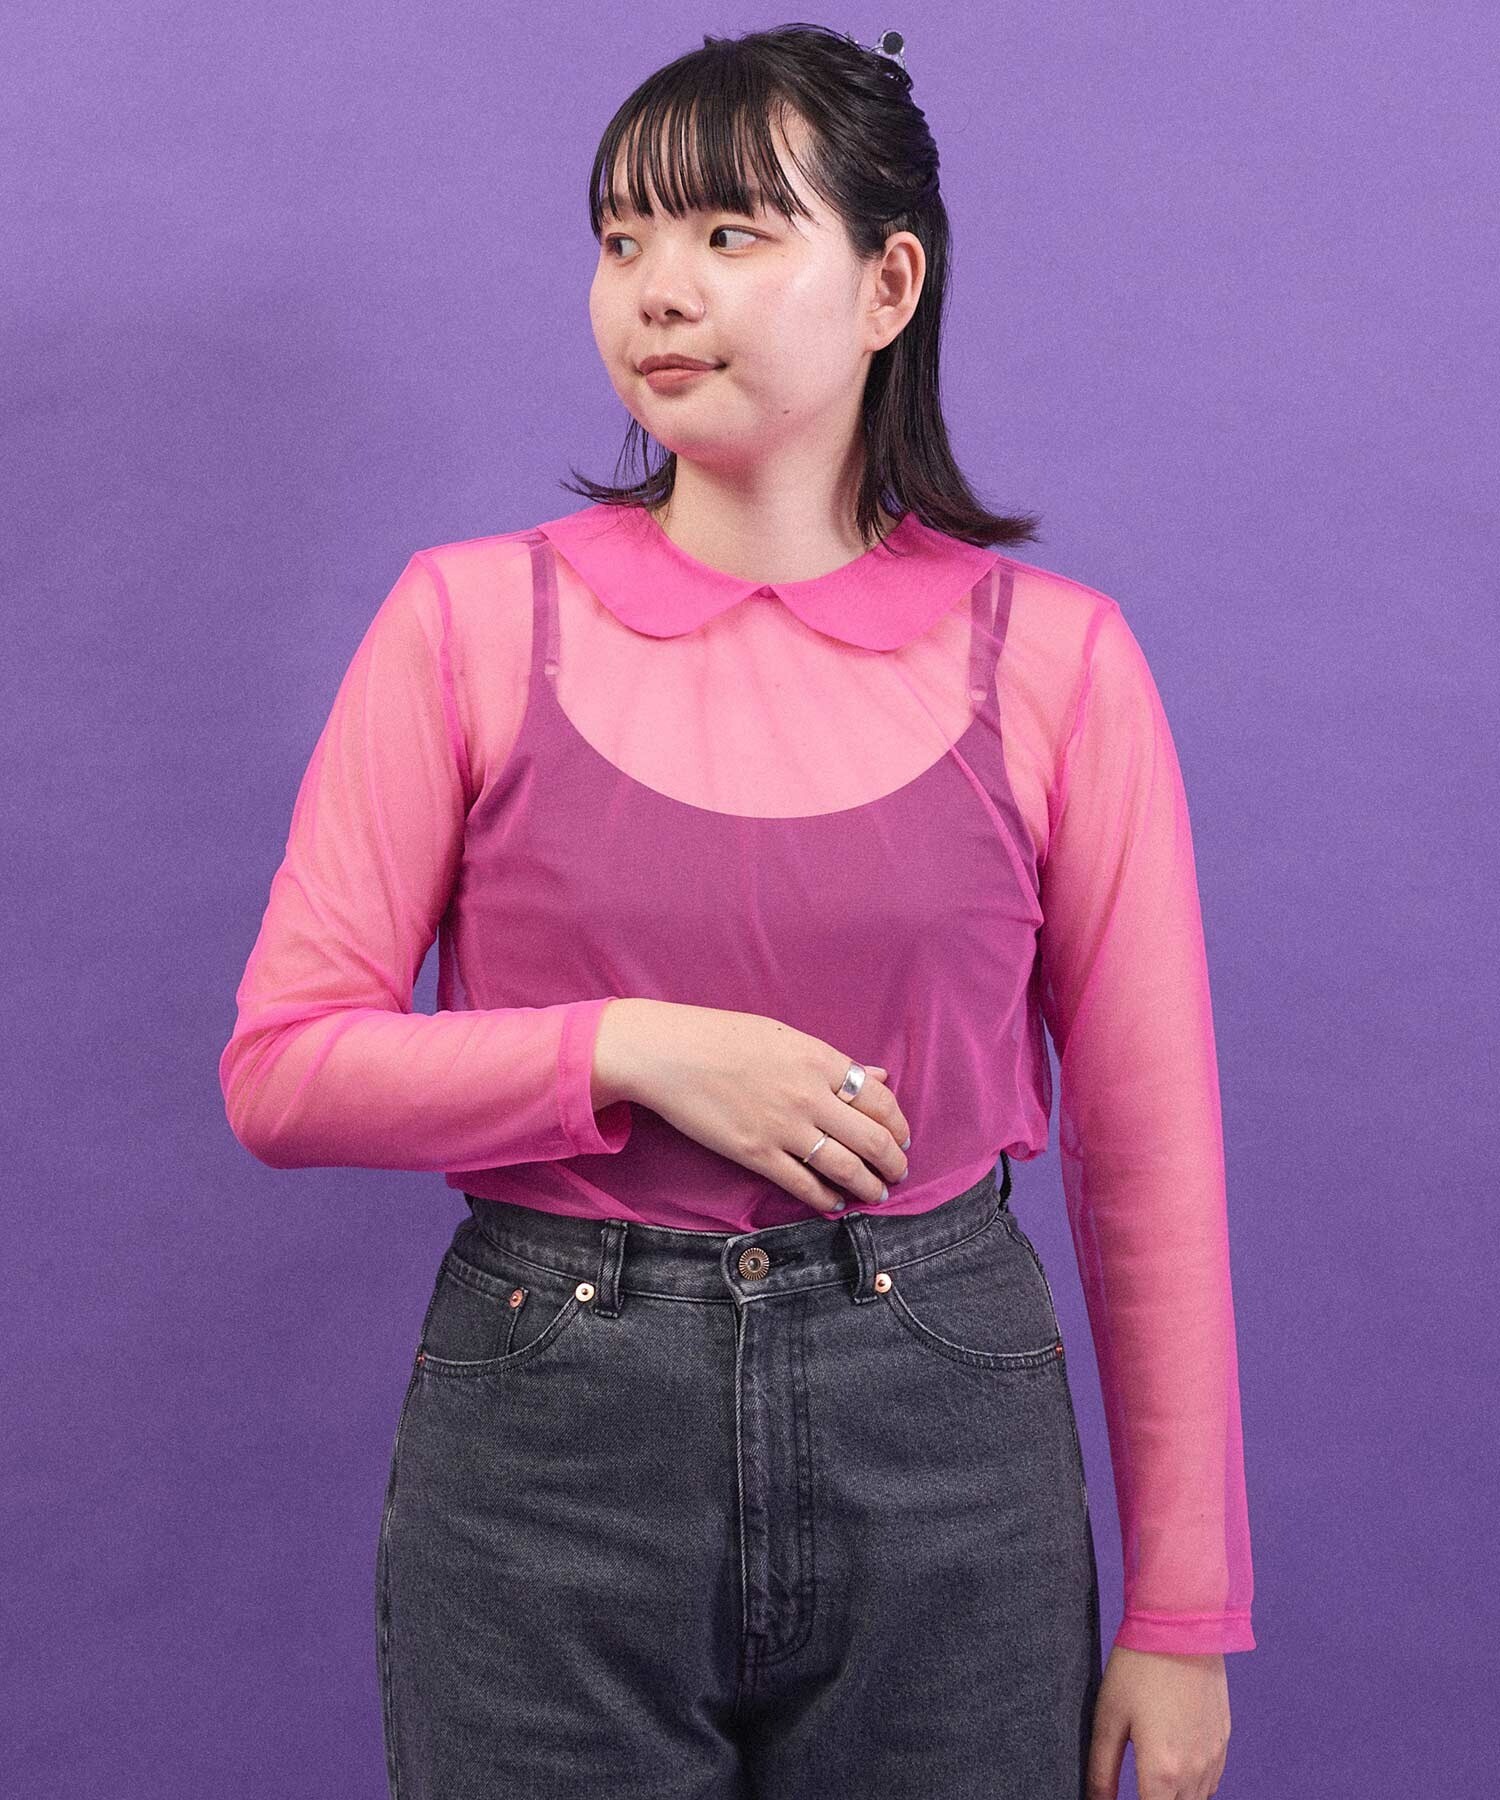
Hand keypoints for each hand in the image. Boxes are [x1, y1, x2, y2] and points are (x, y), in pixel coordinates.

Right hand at [618, 1003, 909, 1213]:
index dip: (898, 1124)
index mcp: (819, 1060)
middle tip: (898, 1172)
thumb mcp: (786, 1037)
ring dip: (868, 1185)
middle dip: (893, 1162)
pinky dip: (827, 1198)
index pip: (879, 1099)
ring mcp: (784, 1127)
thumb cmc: (724, 1036)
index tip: (903, 1138)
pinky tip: (835, 1203)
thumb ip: (834, 1061)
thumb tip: (877, 1075)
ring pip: (845, 1167)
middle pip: (872, 1138)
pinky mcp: (757, 1153)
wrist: (669, 1053)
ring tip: (875, 1193)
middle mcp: (810, 1095)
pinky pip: (804, 1184)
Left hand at [1087, 1647, 1230, 1798]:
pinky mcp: (1223, 1738)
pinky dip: (1195, 1783)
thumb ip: (1102, 1770)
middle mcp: (1195, 1771)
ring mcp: (1214, 1755)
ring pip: (1197, 1799)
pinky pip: (1212, 1780)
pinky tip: (1175, 1763)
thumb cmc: (1138, 1667)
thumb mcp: (1108, 1717)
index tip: (1125, 1798)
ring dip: (1175, 1796)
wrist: (1180, 1626)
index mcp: (1163, 1772)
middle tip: (1138, 1784)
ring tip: (1152, 1778)